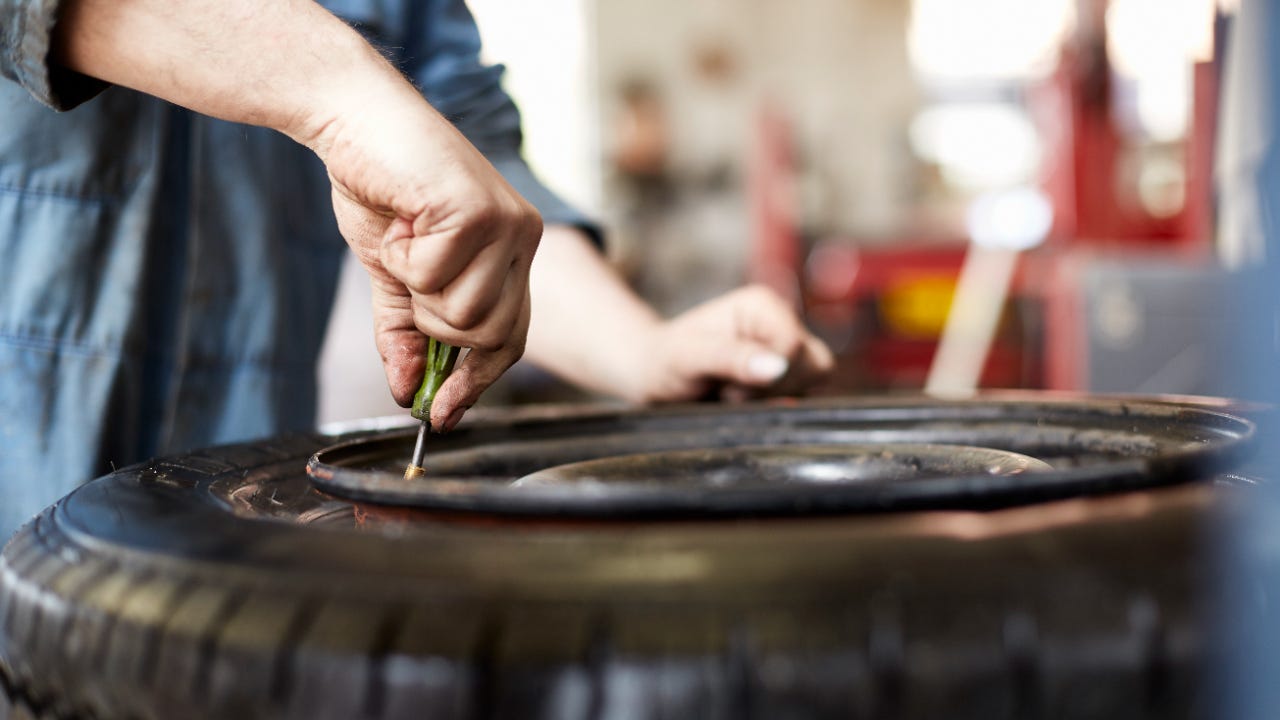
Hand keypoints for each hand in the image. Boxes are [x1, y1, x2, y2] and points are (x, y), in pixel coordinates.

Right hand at [313, 82, 541, 430]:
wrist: (354, 120)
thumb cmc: (380, 189)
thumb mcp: (395, 275)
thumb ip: (406, 334)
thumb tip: (406, 395)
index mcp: (515, 252)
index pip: (510, 338)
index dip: (476, 381)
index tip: (442, 416)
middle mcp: (523, 238)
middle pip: (490, 337)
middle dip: (435, 327)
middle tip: (407, 276)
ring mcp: (507, 225)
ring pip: (464, 316)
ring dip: (417, 290)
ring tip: (405, 240)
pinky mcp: (479, 213)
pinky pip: (435, 279)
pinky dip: (402, 259)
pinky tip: (401, 220)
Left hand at [635, 285, 834, 402]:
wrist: (654, 375)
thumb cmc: (666, 360)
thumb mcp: (688, 357)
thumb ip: (731, 358)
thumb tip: (778, 366)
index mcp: (762, 304)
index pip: (794, 345)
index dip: (766, 376)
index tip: (728, 383)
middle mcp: (780, 321)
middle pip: (812, 364)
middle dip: (772, 389)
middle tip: (729, 390)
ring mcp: (787, 348)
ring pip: (815, 380)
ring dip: (774, 398)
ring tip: (735, 394)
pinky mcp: (788, 372)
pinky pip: (806, 394)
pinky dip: (776, 405)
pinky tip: (744, 401)